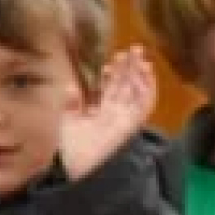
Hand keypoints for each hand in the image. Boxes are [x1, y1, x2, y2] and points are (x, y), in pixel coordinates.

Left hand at [58, 47, 158, 183]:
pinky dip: (147, 89)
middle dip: (130, 68)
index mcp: (101, 113)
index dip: (112, 74)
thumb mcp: (67, 121)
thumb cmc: (70, 148)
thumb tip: (70, 86)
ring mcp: (125, 119)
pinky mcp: (131, 124)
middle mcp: (115, 114)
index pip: (110, 89)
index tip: (109, 61)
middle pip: (126, 87)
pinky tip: (147, 73)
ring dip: (141, 74)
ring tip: (141, 57)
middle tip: (133, 49)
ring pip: (137, 92)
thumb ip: (71, 104)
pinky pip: (144, 105)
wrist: (75, 165)